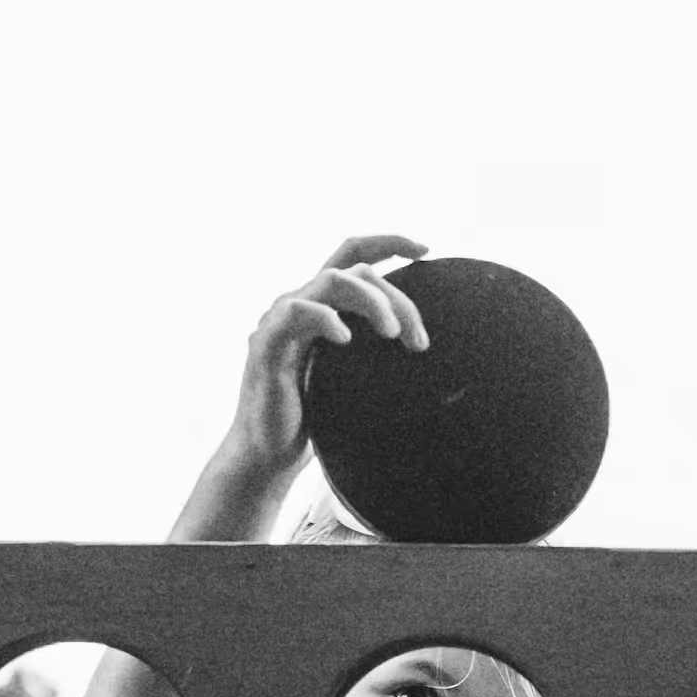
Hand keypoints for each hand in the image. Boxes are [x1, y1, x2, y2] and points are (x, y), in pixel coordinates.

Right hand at [195, 232, 430, 511]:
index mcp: (321, 304)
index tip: (425, 248)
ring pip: (332, 280)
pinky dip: (327, 320)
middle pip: (355, 271)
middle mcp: (300, 302)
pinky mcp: (267, 343)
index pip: (352, 256)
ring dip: (371, 302)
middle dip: (395, 297)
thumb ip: (378, 356)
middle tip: (418, 341)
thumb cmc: (314, 419)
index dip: (387, 243)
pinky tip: (346, 339)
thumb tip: (428, 354)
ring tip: (394, 336)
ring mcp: (281, 319)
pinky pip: (297, 313)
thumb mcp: (355, 380)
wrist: (268, 454)